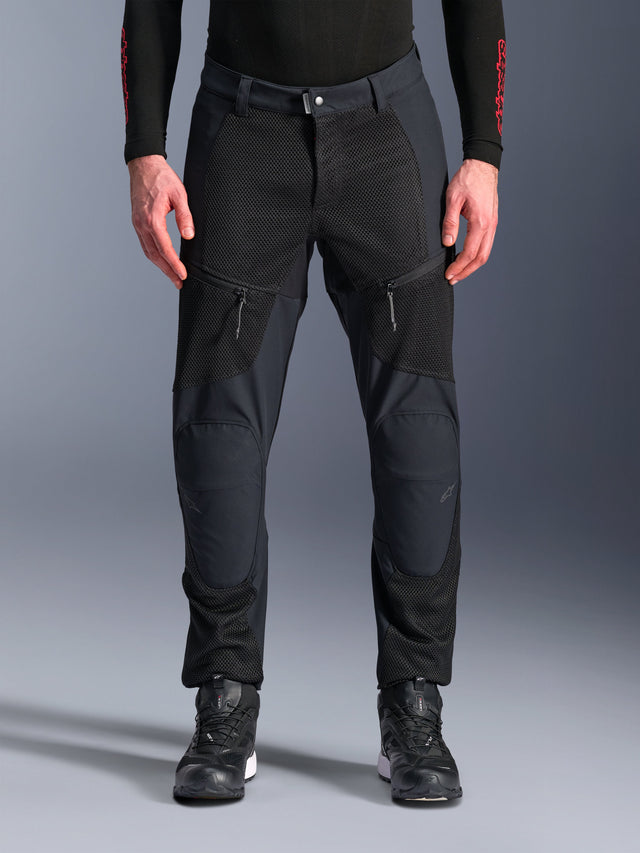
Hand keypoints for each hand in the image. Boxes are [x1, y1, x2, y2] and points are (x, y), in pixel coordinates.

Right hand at [127, 154, 193, 288]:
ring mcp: (137, 224)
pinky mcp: (137, 222)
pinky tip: (162, 260)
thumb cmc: (162, 178)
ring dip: (160, 266)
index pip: (165, 248)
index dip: (174, 264)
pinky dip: (154, 255)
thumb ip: (185, 216)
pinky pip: (145, 244)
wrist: (144, 165)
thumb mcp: (179, 194)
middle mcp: (142, 224)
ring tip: (172, 276)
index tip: (183, 275)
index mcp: (152, 219)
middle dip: (168, 271)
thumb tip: (189, 236)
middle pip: (155, 255)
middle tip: (179, 283)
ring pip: (148, 251)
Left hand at [441, 158, 498, 284]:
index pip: (470, 252)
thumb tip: (447, 242)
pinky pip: (486, 244)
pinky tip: (467, 257)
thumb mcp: (452, 199)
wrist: (483, 165)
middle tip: (453, 278)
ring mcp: (493, 223)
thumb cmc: (468, 178)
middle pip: (481, 258)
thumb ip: (449, 222)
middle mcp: (490, 225)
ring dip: (472, 265)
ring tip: (458, 272)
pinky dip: (477, 255)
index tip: (449, 274)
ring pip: (485, 252)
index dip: (458, 266)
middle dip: (466, 271)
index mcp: (480, 221)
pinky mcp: (492, 221)